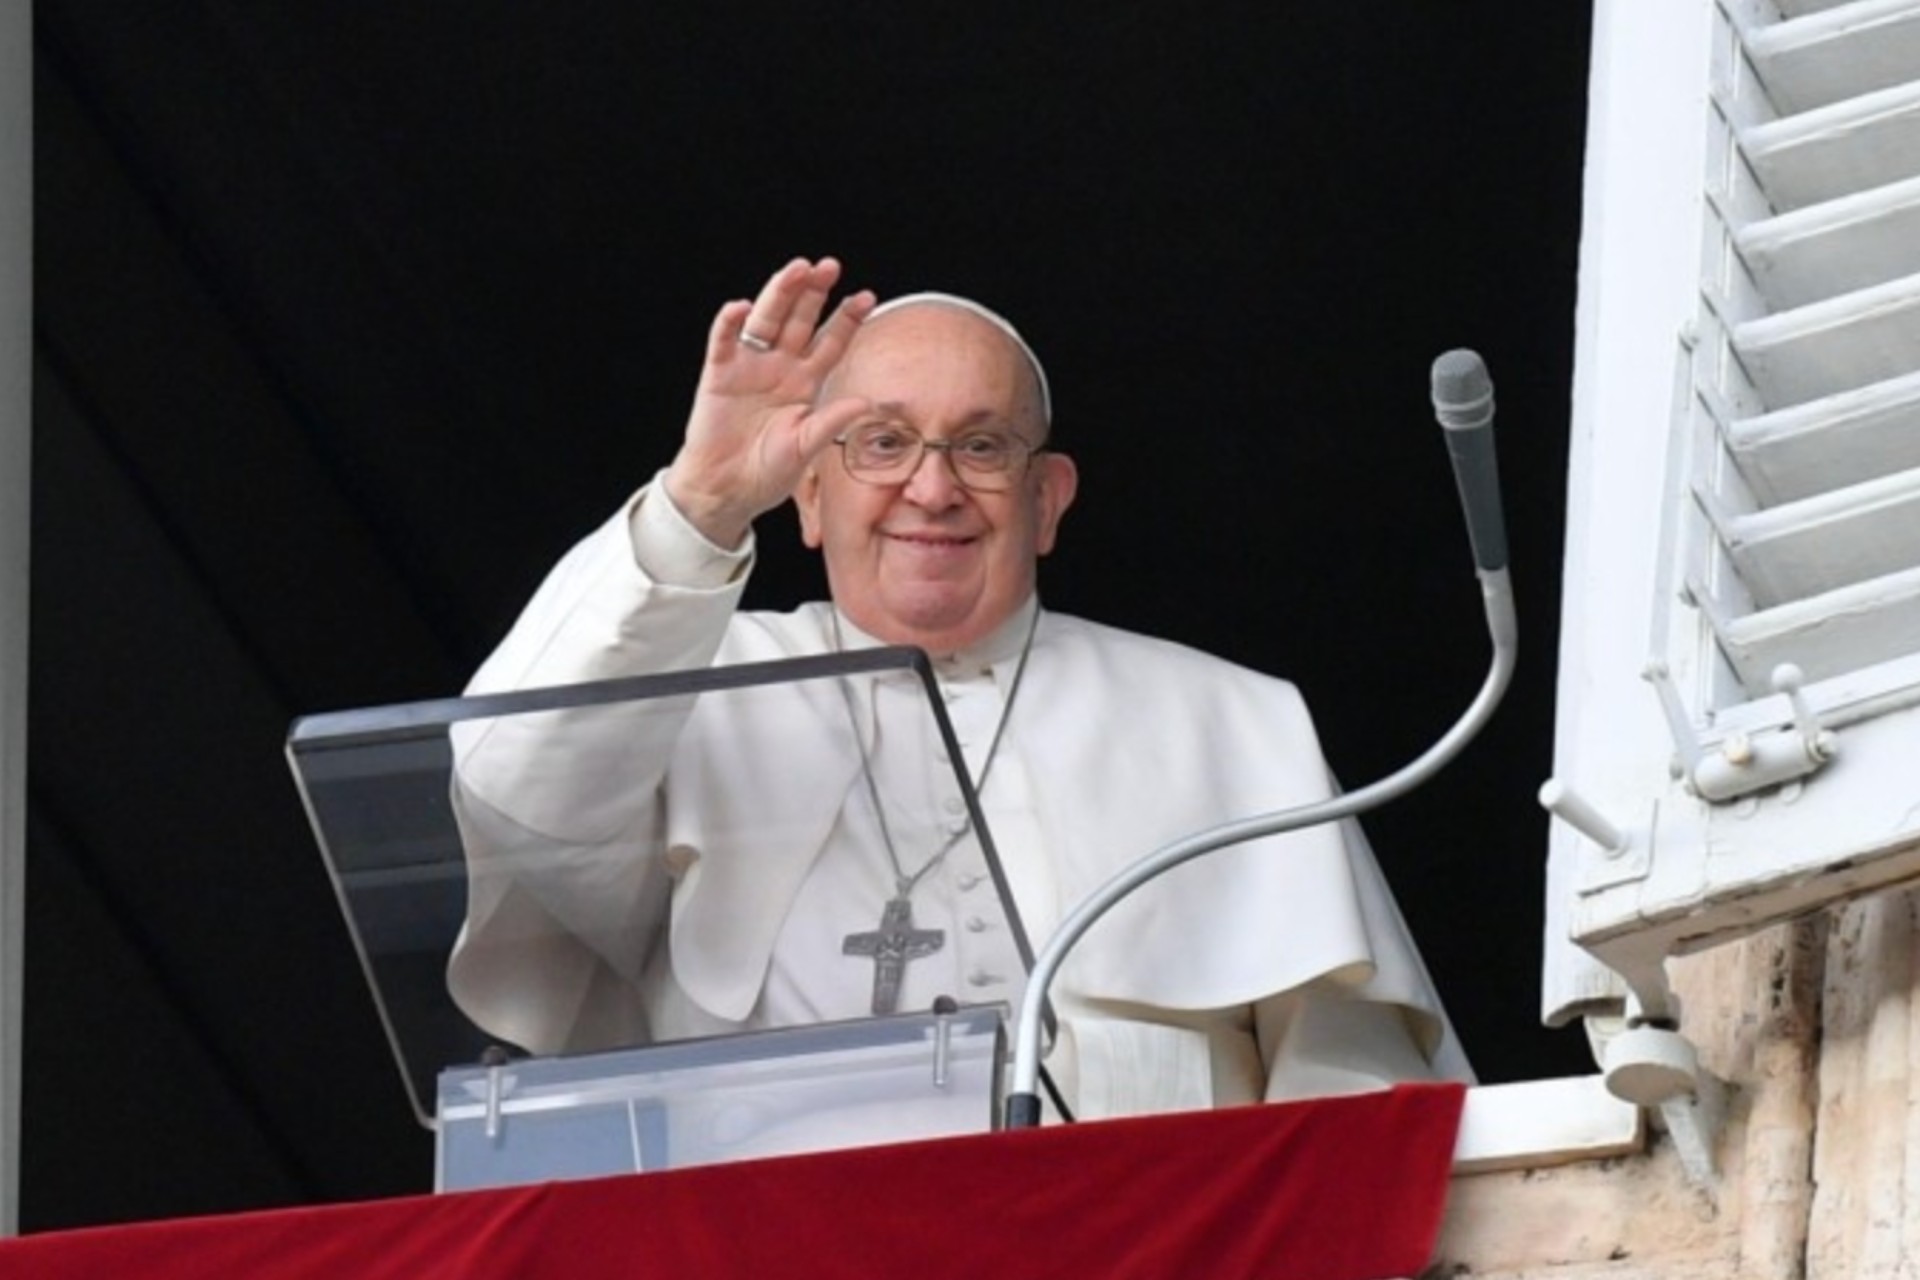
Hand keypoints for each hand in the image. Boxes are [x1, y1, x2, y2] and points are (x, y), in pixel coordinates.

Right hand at [663, 257, 875, 547]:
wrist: (727, 489)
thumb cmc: (768, 470)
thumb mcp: (806, 446)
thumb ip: (831, 422)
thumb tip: (866, 402)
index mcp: (805, 381)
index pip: (831, 342)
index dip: (847, 319)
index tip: (867, 296)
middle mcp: (779, 366)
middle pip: (800, 320)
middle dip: (814, 292)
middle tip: (830, 266)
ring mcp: (749, 367)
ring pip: (766, 321)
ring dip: (779, 294)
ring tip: (796, 270)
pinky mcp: (719, 375)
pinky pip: (724, 343)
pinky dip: (729, 324)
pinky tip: (740, 307)